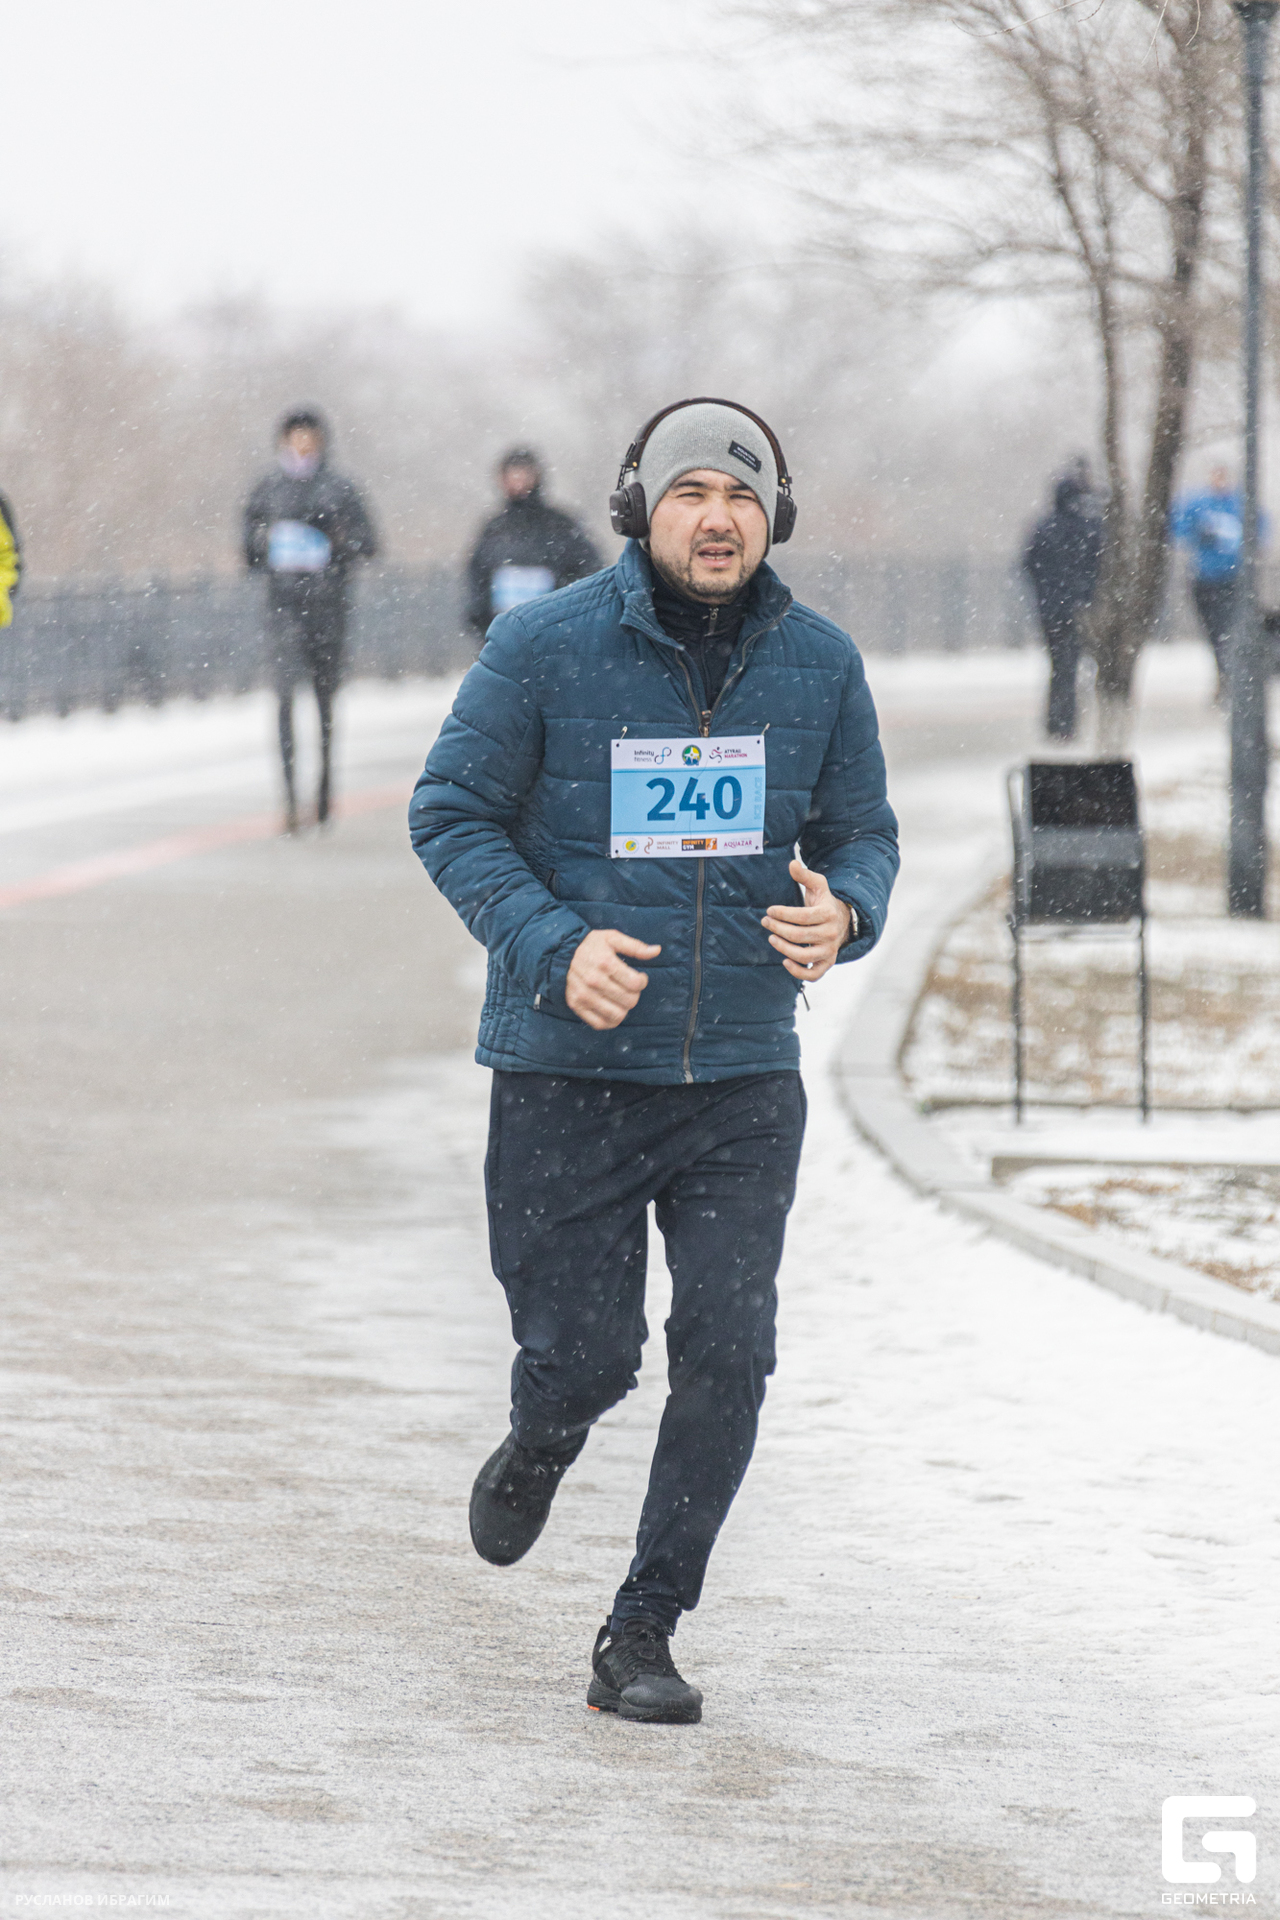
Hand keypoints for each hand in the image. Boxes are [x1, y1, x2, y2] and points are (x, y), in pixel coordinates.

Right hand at [565, 928, 661, 1030]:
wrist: (560, 953)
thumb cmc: (591, 945)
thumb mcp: (613, 938)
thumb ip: (636, 946)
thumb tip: (657, 950)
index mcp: (605, 963)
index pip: (636, 984)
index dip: (642, 982)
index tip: (638, 977)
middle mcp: (594, 981)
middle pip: (629, 1001)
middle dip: (634, 995)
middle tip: (629, 987)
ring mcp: (584, 996)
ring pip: (617, 1015)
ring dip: (624, 1008)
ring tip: (621, 998)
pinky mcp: (576, 1006)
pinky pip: (600, 1024)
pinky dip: (611, 1020)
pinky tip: (613, 1009)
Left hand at [761, 859, 852, 982]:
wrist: (841, 921)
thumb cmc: (823, 902)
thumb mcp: (818, 885)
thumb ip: (804, 875)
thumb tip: (791, 863)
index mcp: (828, 914)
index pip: (801, 916)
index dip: (782, 914)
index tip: (769, 911)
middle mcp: (831, 934)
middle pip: (799, 935)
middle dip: (778, 928)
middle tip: (765, 922)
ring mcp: (829, 951)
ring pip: (804, 956)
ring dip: (784, 949)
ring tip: (772, 938)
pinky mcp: (827, 963)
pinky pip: (813, 975)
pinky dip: (798, 972)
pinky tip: (784, 962)